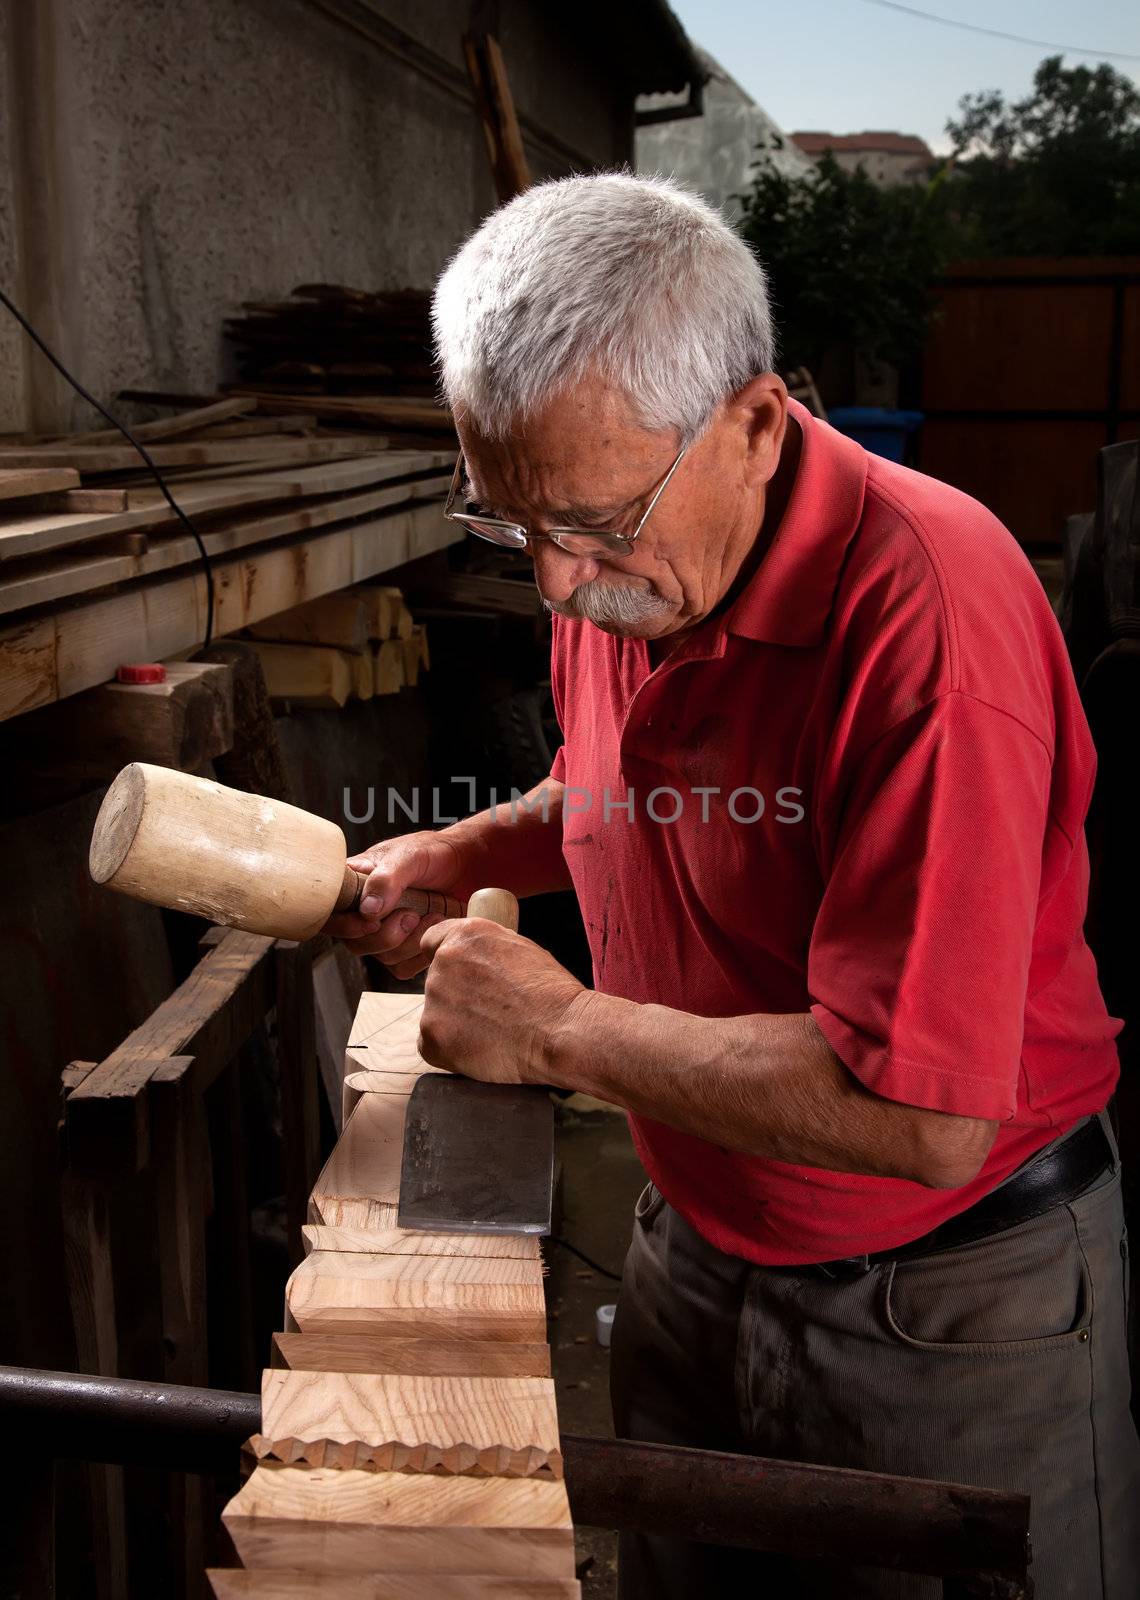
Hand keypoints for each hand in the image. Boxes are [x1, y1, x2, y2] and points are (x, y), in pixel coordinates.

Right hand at [323, 830, 467, 979]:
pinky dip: (422, 954)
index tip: (373, 921)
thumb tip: (367, 911)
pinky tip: (437, 929)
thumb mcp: (409, 856)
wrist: (468, 866)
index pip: (330, 916)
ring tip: (434, 915)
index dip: (345, 926)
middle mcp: (364, 912)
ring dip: (411, 942)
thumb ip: (387, 879)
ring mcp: (385, 932)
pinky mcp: (407, 948)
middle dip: (386, 936)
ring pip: (382, 958)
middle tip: (412, 915)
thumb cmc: (434, 853)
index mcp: (354, 885)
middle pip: (356, 944)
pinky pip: (404, 967)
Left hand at [418, 916, 584, 1084]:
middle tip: (490, 1013)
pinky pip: (432, 1044)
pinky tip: (481, 1049)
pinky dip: (451, 1051)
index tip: (458, 978)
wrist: (562, 1032)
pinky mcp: (432, 1038)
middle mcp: (443, 963)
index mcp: (464, 936)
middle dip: (457, 997)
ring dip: (455, 1024)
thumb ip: (486, 949)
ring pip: (436, 1014)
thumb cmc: (552, 994)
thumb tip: (473, 959)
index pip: (432, 942)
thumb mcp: (520, 949)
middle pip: (436, 982)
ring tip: (492, 1034)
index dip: (448, 962)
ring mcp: (434, 1002)